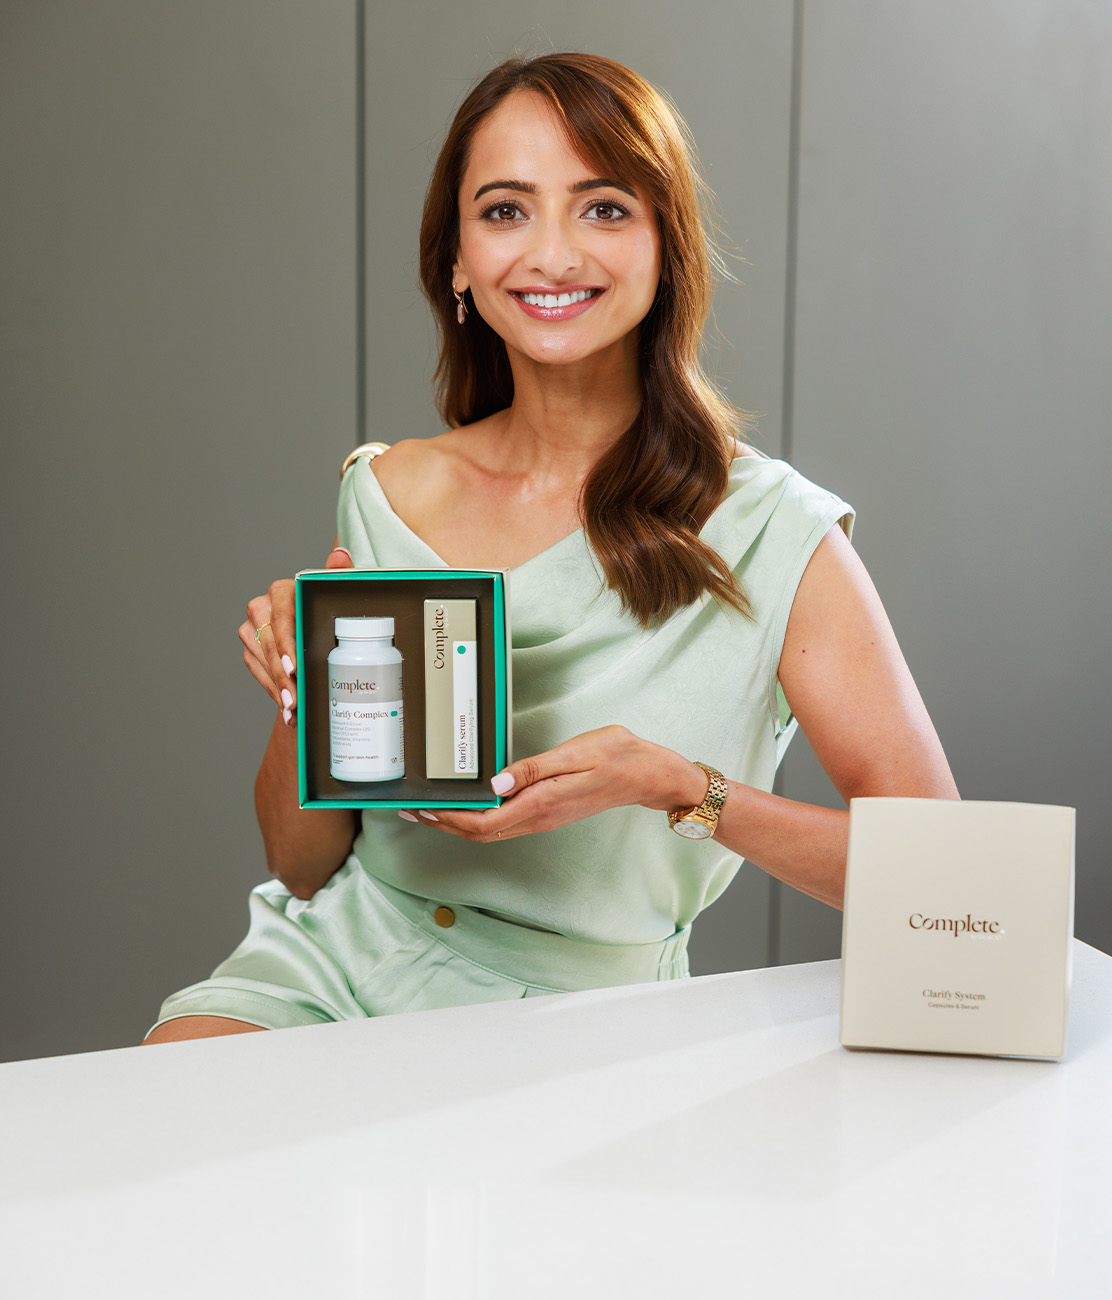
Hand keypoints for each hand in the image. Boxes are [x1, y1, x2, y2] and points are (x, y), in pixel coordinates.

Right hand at [239, 544, 353, 723]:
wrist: (311, 630)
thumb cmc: (325, 610)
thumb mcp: (335, 594)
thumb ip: (340, 574)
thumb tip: (341, 556)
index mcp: (282, 591)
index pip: (282, 618)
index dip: (286, 644)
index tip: (294, 667)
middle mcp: (262, 607)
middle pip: (271, 645)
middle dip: (283, 676)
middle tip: (296, 699)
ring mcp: (252, 628)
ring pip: (262, 661)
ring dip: (278, 688)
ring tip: (293, 710)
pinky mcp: (250, 647)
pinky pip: (258, 671)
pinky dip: (273, 690)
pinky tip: (285, 708)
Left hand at [402, 725, 707, 842]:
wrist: (650, 775)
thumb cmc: (618, 757)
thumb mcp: (576, 753)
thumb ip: (533, 769)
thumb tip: (495, 785)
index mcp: (542, 803)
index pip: (483, 823)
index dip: (447, 821)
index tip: (421, 810)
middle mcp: (540, 817)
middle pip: (481, 833)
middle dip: (443, 825)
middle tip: (412, 811)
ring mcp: (544, 818)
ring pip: (491, 832)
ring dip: (458, 824)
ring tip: (432, 810)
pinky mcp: (548, 814)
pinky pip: (505, 825)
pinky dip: (479, 819)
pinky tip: (470, 805)